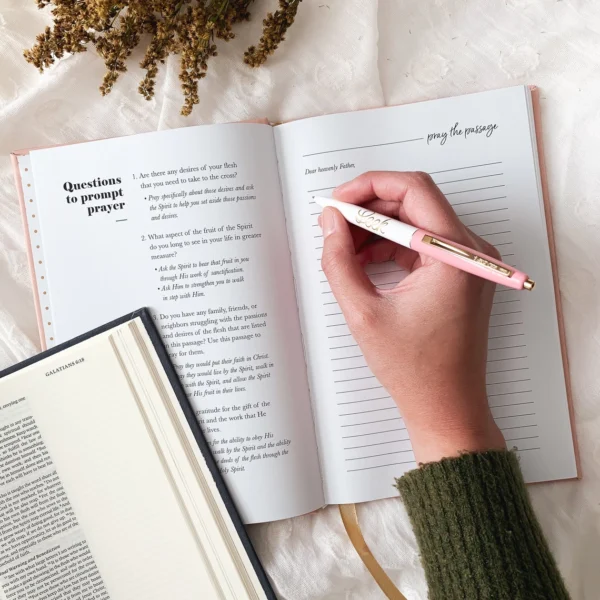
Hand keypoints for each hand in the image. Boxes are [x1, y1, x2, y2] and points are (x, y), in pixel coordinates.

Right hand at [320, 171, 505, 463]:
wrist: (446, 406)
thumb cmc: (415, 369)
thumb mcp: (364, 313)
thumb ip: (339, 262)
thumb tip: (330, 223)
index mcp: (455, 255)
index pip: (413, 190)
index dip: (368, 187)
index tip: (337, 201)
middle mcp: (470, 250)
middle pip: (415, 201)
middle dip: (369, 208)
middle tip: (333, 222)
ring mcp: (468, 261)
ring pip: (416, 220)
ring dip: (378, 227)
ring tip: (343, 246)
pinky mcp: (459, 273)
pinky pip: (421, 242)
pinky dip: (391, 245)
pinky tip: (363, 260)